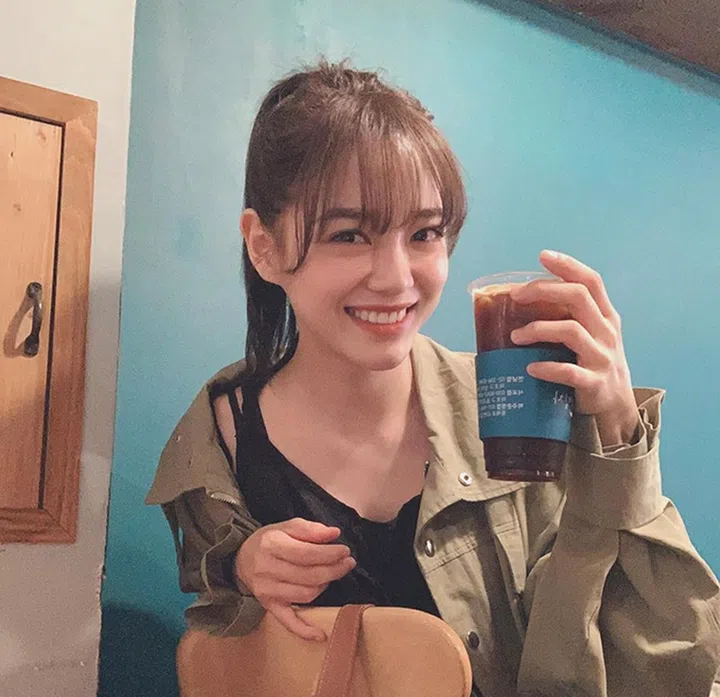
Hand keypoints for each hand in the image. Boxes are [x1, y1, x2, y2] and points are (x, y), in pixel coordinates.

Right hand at [235, 517, 355, 640]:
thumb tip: (334, 533)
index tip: (345, 551)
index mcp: (272, 545)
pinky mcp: (269, 606)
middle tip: (348, 563)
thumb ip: (311, 529)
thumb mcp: (287, 527)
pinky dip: (304, 630)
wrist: (242, 559)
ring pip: (305, 595)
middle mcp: (267, 570)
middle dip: (334, 570)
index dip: (330, 554)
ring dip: (325, 586)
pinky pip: (288, 622)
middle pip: (309, 576)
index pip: (306, 553)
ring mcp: (268, 591)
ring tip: (333, 574)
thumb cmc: (269, 540)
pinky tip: (321, 634)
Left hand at [509, 250, 638, 445]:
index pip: (591, 281)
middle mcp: (607, 332)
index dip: (568, 265)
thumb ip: (566, 316)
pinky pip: (569, 372)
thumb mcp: (589, 335)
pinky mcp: (594, 383)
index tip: (543, 256)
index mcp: (605, 316)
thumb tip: (517, 301)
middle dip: (543, 290)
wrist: (615, 407)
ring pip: (571, 331)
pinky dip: (547, 368)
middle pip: (578, 298)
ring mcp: (602, 357)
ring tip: (514, 337)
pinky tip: (529, 368)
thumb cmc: (591, 364)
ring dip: (538, 329)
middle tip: (516, 296)